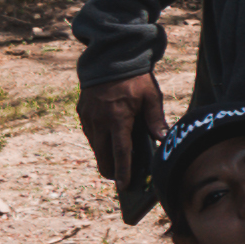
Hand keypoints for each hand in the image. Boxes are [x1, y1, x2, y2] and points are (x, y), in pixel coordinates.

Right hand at [80, 70, 165, 192]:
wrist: (109, 57)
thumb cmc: (135, 77)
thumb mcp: (151, 96)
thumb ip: (155, 119)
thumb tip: (162, 139)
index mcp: (118, 118)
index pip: (121, 152)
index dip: (123, 171)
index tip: (124, 186)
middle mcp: (99, 121)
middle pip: (103, 155)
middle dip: (111, 169)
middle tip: (121, 178)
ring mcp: (88, 117)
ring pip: (95, 146)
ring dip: (105, 155)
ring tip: (117, 162)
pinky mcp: (82, 113)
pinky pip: (90, 134)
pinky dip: (99, 142)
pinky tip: (109, 142)